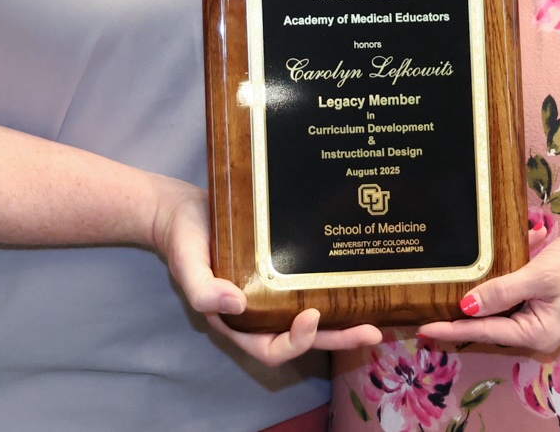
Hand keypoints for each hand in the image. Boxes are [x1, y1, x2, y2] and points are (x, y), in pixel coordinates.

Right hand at [154, 185, 381, 365]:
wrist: (185, 210)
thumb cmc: (184, 241)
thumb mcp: (186, 265)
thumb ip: (202, 289)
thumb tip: (235, 304)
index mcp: (240, 322)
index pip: (271, 348)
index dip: (296, 341)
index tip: (313, 316)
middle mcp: (261, 312)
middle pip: (304, 337)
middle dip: (338, 338)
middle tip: (371, 330)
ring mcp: (274, 290)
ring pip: (313, 313)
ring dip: (343, 318)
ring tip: (375, 313)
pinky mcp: (284, 267)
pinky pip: (310, 284)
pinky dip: (332, 286)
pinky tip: (356, 277)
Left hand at [418, 225, 559, 354]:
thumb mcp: (539, 275)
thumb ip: (502, 291)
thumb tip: (466, 306)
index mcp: (536, 334)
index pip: (484, 332)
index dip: (451, 329)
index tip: (422, 328)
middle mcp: (538, 333)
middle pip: (490, 322)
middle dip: (465, 306)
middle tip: (428, 300)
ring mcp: (542, 318)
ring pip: (503, 303)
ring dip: (491, 282)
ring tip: (470, 274)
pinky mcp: (545, 301)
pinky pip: (518, 290)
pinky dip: (513, 270)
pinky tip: (522, 245)